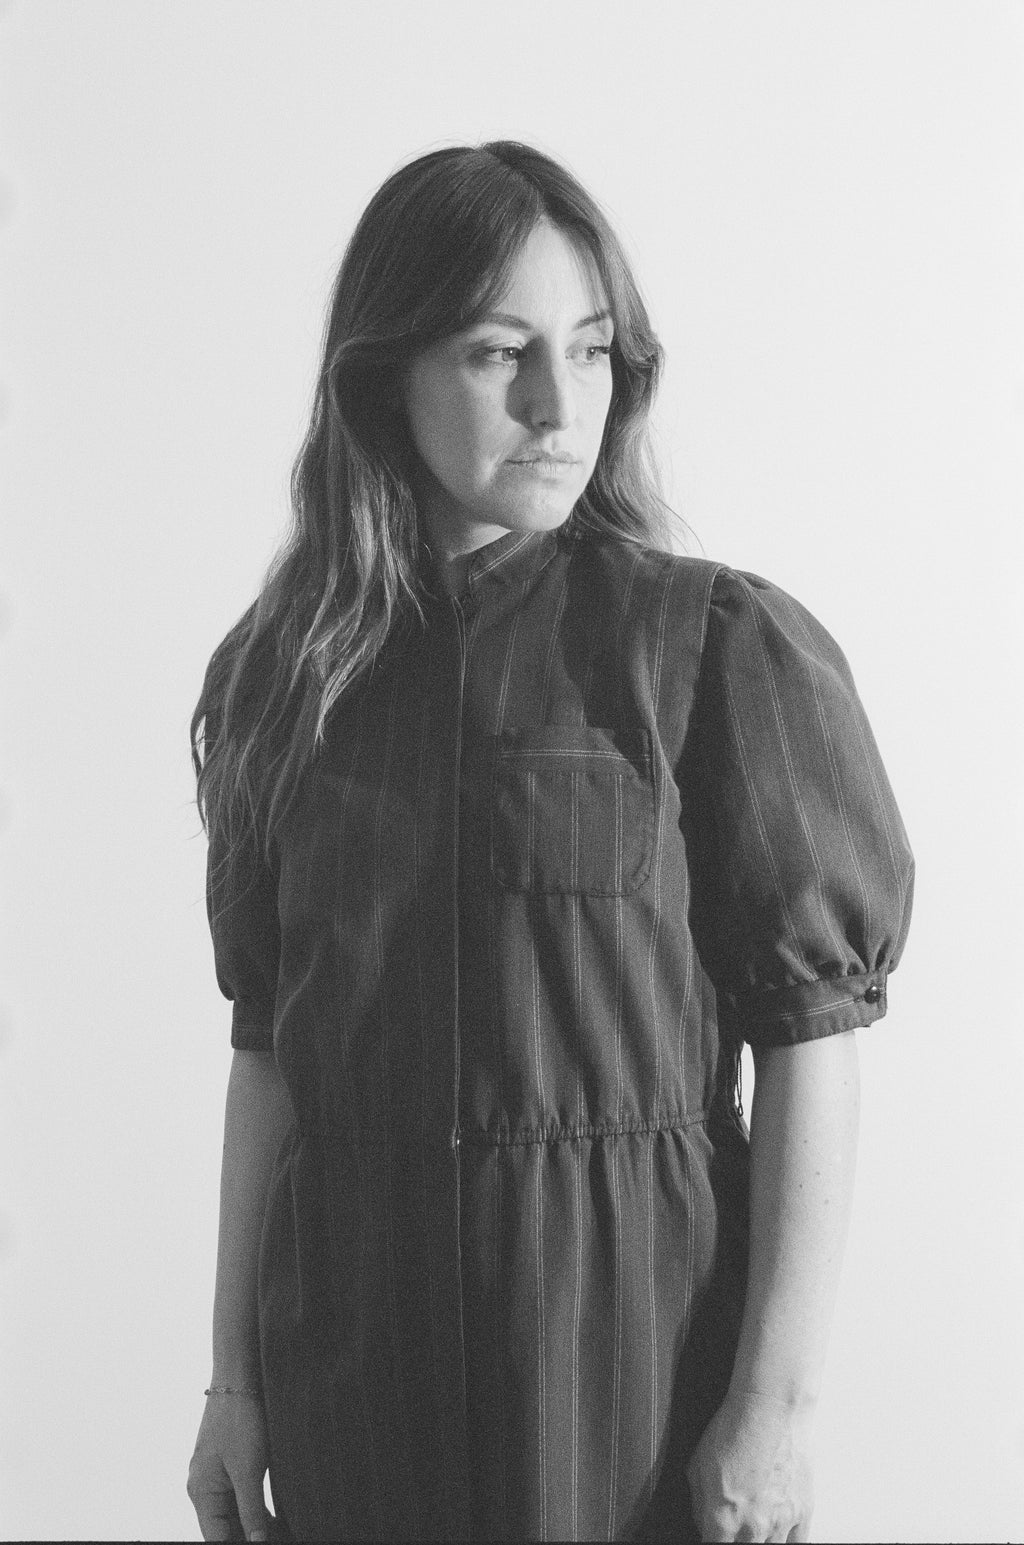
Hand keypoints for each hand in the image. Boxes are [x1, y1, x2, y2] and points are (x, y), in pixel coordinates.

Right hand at [187, 1393, 276, 1541]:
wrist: (240, 1378)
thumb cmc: (238, 1418)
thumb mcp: (248, 1469)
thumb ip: (251, 1510)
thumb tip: (257, 1542)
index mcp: (201, 1492)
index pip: (216, 1538)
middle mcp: (206, 1488)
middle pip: (225, 1528)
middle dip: (250, 1537)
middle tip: (278, 1539)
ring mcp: (218, 1477)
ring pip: (236, 1515)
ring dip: (255, 1527)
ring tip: (280, 1533)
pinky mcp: (233, 1466)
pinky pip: (243, 1498)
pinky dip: (257, 1511)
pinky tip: (276, 1520)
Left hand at [686, 1390, 814, 1541]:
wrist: (771, 1408)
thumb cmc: (735, 1428)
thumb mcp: (697, 1464)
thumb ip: (698, 1503)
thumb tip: (703, 1522)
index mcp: (722, 1517)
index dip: (711, 1542)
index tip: (712, 1536)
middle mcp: (752, 1526)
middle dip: (735, 1541)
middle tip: (733, 1529)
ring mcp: (780, 1522)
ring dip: (759, 1541)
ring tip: (753, 1525)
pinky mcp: (803, 1512)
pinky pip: (797, 1544)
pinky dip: (786, 1542)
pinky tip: (777, 1535)